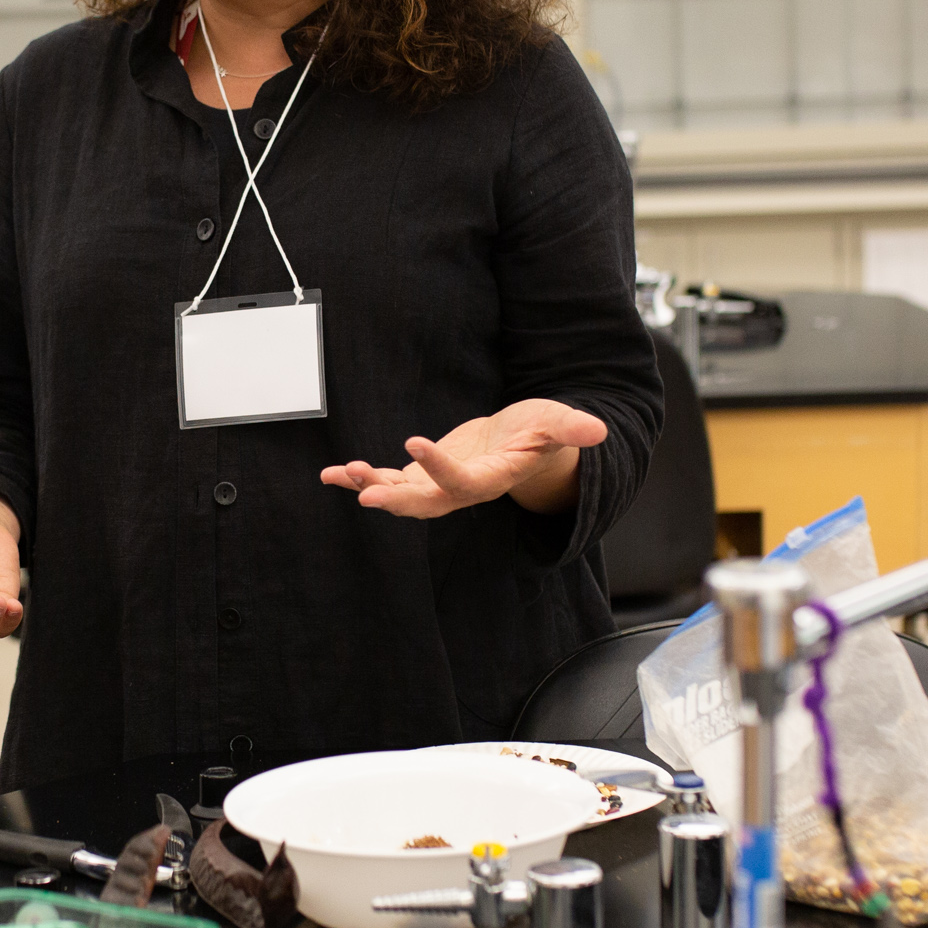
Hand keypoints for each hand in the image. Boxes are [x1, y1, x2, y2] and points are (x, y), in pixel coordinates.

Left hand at [320, 398, 606, 519]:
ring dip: (372, 487)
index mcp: (492, 479)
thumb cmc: (542, 432)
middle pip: (426, 503)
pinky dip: (359, 480)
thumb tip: (598, 430)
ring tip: (343, 473)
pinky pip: (388, 483)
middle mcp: (463, 490)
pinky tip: (329, 475)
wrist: (526, 444)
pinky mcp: (424, 476)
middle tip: (366, 493)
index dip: (439, 467)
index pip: (463, 481)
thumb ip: (571, 427)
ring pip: (402, 496)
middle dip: (396, 498)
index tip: (413, 442)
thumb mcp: (557, 424)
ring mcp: (441, 486)